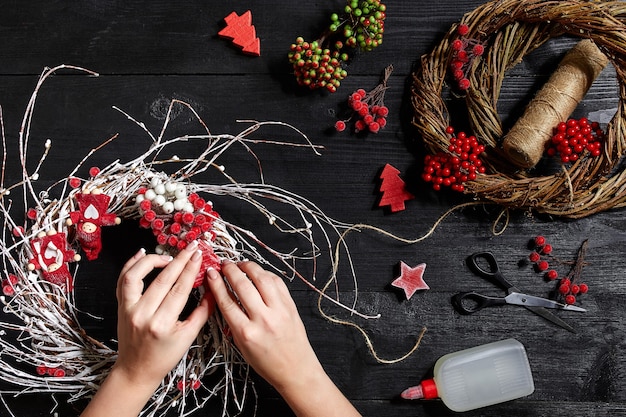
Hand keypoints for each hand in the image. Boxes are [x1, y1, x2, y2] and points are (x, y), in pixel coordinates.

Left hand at [82, 241, 212, 416]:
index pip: (179, 289)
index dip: (190, 269)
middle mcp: (143, 314)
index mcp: (162, 324)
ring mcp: (128, 310)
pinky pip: (123, 280)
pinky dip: (131, 264)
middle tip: (191, 248)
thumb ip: (203, 312)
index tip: (199, 255)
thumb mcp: (188, 337)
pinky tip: (142, 254)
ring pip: (136, 275)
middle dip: (179, 260)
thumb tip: (212, 289)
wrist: (136, 370)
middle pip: (162, 279)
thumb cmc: (164, 357)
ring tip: (168, 256)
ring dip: (153, 260)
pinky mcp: (120, 307)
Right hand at [206, 261, 318, 389]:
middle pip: (242, 285)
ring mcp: (279, 310)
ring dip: (249, 267)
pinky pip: (277, 282)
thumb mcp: (241, 346)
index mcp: (246, 333)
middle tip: (224, 264)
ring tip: (240, 264)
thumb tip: (223, 296)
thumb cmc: (267, 362)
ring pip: (262, 278)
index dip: (216, 284)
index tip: (211, 273)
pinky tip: (258, 273)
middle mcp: (263, 319)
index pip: (227, 301)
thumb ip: (232, 321)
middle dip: (230, 270)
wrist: (295, 369)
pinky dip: (266, 274)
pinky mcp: (290, 305)